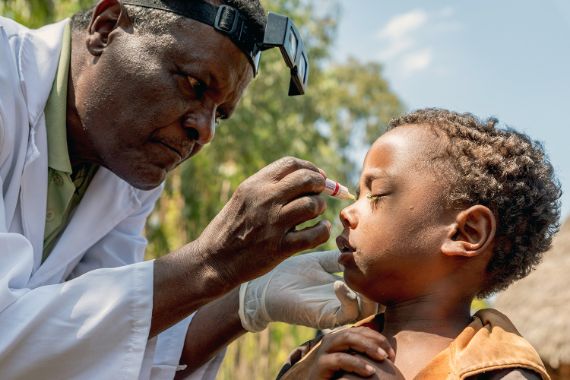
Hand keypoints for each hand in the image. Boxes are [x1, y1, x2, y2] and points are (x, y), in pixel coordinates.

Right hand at [195, 157, 330, 289]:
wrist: (214, 260)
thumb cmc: (231, 229)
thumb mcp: (243, 199)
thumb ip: (268, 188)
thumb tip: (304, 179)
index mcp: (255, 185)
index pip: (291, 164)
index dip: (311, 168)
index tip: (318, 178)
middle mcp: (264, 200)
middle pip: (307, 179)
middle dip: (321, 185)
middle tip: (323, 194)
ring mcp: (273, 224)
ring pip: (313, 205)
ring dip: (321, 207)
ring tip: (317, 214)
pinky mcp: (279, 248)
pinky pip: (314, 235)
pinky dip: (323, 230)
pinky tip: (320, 230)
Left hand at [239, 250, 377, 331]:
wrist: (267, 285)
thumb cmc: (292, 272)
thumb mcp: (320, 260)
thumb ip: (340, 257)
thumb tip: (358, 244)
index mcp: (347, 285)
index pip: (373, 283)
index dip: (379, 271)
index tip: (372, 254)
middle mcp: (345, 299)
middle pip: (377, 299)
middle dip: (380, 284)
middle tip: (372, 267)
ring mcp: (336, 309)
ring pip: (367, 310)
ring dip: (367, 293)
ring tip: (356, 275)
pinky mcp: (324, 318)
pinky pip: (347, 315)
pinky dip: (347, 299)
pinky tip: (337, 283)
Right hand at [307, 327, 394, 379]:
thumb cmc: (338, 378)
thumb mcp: (352, 364)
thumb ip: (363, 355)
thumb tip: (388, 353)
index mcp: (340, 338)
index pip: (361, 330)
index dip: (378, 338)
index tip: (392, 354)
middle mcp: (331, 340)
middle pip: (355, 331)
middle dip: (374, 340)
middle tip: (388, 354)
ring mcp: (324, 351)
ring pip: (347, 339)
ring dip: (367, 346)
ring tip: (383, 358)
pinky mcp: (321, 364)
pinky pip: (340, 359)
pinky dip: (357, 363)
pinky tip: (370, 371)